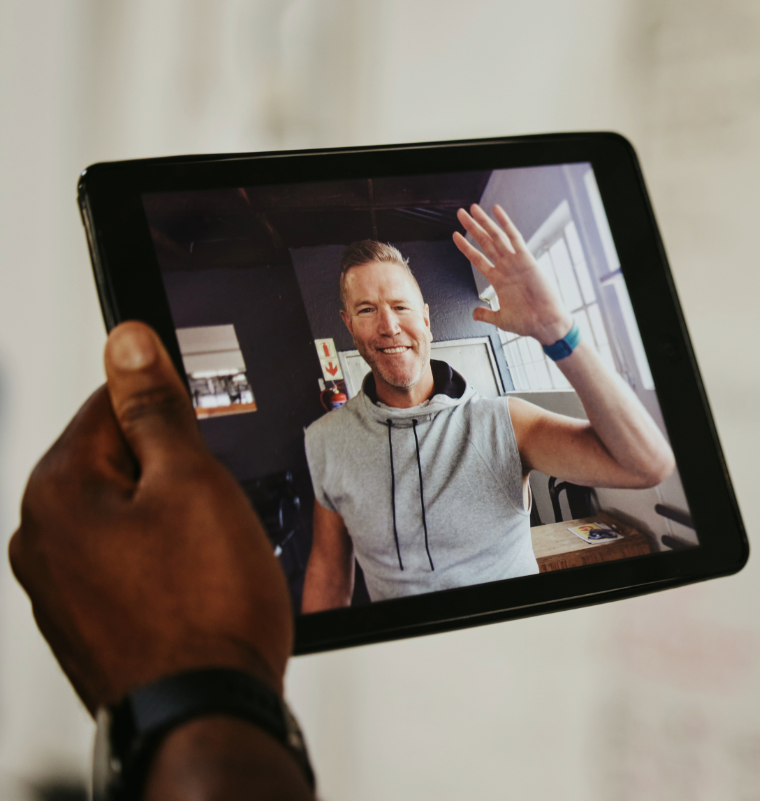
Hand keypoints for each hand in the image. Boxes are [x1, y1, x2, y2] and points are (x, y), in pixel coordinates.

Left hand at [8, 322, 292, 712]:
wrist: (206, 712)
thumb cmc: (204, 613)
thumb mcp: (194, 483)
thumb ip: (156, 409)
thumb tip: (129, 344)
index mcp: (57, 492)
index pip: (109, 405)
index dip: (170, 411)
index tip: (203, 426)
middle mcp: (41, 539)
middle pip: (117, 464)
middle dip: (172, 475)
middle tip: (215, 506)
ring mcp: (59, 589)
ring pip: (126, 519)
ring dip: (171, 523)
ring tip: (211, 556)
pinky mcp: (86, 625)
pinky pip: (127, 568)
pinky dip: (164, 568)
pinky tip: (198, 589)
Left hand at [453, 203, 573, 345]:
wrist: (545, 323)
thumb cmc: (526, 322)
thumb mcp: (500, 319)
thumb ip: (486, 314)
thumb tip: (474, 314)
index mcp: (498, 280)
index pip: (477, 258)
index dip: (465, 247)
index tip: (454, 235)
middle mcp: (505, 267)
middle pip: (485, 242)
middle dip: (472, 227)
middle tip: (461, 213)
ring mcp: (515, 262)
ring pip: (496, 237)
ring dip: (484, 222)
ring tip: (472, 209)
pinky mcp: (527, 259)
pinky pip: (514, 237)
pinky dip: (505, 223)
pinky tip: (497, 210)